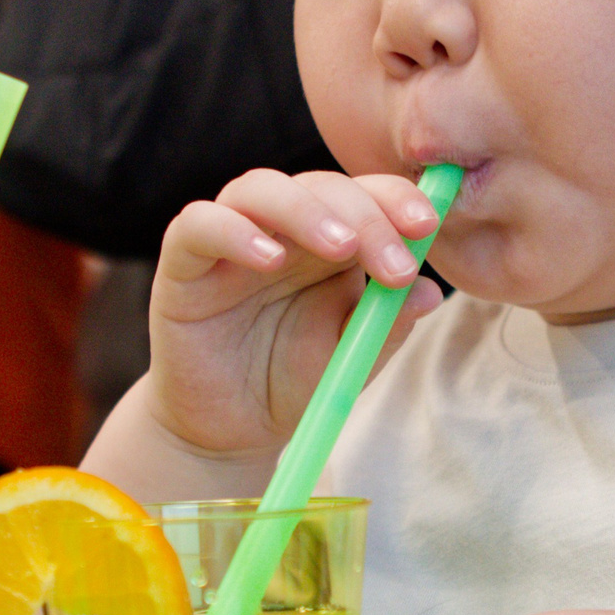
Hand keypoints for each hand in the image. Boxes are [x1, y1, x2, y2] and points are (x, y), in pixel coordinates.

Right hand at [144, 168, 445, 459]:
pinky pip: (199, 225)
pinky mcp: (184, 262)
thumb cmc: (295, 381)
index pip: (366, 194)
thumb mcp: (351, 357)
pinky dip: (235, 231)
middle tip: (393, 264)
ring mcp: (232, 238)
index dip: (396, 199)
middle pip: (322, 186)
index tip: (427, 226)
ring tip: (342, 248)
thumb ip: (387, 324)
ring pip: (261, 188)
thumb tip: (430, 292)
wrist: (232, 428)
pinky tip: (269, 259)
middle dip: (366, 216)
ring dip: (307, 211)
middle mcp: (283, 228)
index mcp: (332, 239)